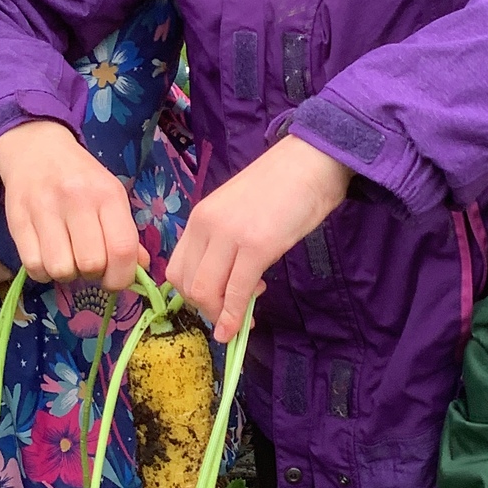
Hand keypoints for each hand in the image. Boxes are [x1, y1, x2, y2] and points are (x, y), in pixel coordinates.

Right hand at [0, 120, 143, 290]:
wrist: (36, 149)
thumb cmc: (80, 178)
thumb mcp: (110, 196)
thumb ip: (125, 234)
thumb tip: (140, 269)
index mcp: (107, 194)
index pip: (122, 249)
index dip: (121, 277)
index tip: (114, 279)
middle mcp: (77, 199)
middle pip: (91, 264)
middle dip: (92, 274)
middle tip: (87, 262)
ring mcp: (44, 209)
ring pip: (61, 269)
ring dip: (66, 273)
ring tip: (66, 257)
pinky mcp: (17, 220)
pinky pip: (33, 267)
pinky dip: (42, 271)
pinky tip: (46, 257)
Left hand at [166, 136, 350, 343]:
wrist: (311, 161)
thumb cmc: (281, 186)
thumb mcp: (238, 213)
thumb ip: (225, 242)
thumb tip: (227, 283)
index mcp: (199, 218)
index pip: (176, 269)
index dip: (191, 296)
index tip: (216, 303)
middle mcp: (206, 225)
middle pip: (186, 285)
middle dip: (206, 310)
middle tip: (231, 314)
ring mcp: (230, 235)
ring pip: (205, 291)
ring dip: (220, 315)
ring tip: (244, 315)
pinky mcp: (257, 246)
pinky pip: (236, 291)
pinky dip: (236, 316)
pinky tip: (243, 326)